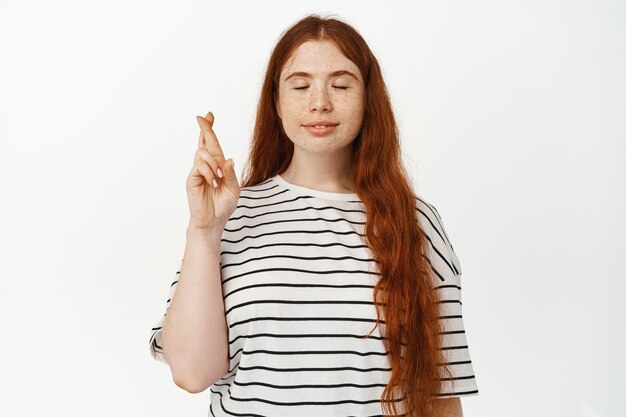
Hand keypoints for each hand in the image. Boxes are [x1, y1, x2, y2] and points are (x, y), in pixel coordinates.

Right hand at [185, 111, 239, 230]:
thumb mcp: (233, 188)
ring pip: (203, 154)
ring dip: (214, 163)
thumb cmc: (223, 206)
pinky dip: (209, 172)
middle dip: (205, 128)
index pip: (212, 144)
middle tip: (201, 117)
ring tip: (219, 178)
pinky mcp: (192, 179)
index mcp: (217, 166)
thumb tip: (228, 159)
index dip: (209, 129)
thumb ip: (231, 173)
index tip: (209, 114)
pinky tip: (214, 182)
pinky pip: (199, 166)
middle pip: (204, 142)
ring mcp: (197, 172)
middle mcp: (206, 166)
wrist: (213, 221)